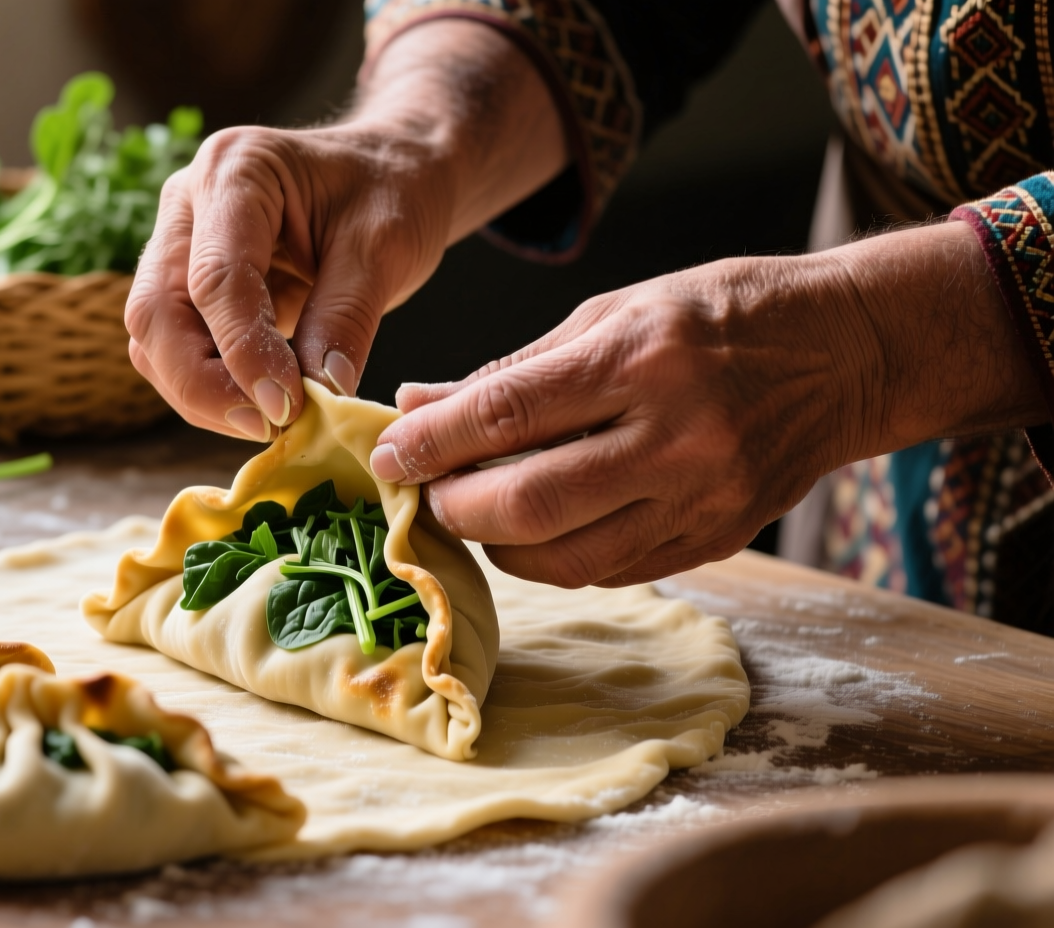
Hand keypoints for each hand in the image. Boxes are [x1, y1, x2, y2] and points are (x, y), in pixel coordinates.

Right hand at [126, 125, 455, 440]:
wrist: (391, 170)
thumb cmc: (392, 191)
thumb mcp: (386, 248)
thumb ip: (345, 318)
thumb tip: (318, 397)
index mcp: (235, 170)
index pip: (214, 277)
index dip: (243, 351)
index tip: (286, 407)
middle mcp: (187, 204)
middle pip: (156, 312)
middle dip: (202, 383)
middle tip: (267, 426)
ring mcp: (178, 244)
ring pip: (153, 339)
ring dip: (201, 394)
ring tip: (270, 421)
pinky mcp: (186, 284)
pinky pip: (174, 348)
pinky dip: (210, 387)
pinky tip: (260, 405)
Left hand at [371, 222, 1044, 586]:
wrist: (848, 353)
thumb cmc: (720, 315)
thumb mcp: (614, 311)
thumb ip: (512, 369)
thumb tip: (417, 405)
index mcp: (641, 358)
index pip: (506, 415)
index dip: (431, 444)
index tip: (387, 456)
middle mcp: (675, 435)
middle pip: (529, 502)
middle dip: (455, 508)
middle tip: (425, 496)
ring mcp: (701, 498)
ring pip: (564, 556)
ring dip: (497, 545)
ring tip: (474, 514)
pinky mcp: (716, 540)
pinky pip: (608, 571)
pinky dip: (553, 558)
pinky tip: (534, 531)